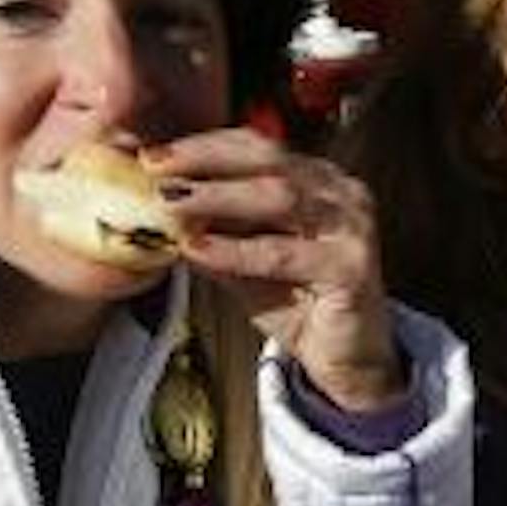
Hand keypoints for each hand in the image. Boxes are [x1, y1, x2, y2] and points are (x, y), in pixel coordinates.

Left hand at [145, 129, 401, 411]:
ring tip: (173, 204)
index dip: (205, 146)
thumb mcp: (243, 261)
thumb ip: (212, 230)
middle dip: (207, 160)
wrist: (345, 359)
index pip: (258, 146)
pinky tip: (201, 250)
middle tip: (156, 170)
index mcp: (318, 180)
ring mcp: (351, 226)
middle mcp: (340, 193)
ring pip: (280, 198)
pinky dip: (237, 250)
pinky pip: (284, 252)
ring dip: (219, 198)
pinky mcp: (352, 267)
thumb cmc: (298, 304)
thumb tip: (155, 206)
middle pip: (269, 160)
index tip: (154, 155)